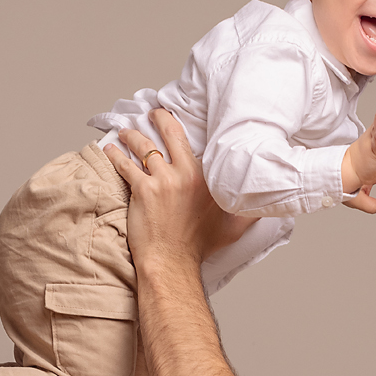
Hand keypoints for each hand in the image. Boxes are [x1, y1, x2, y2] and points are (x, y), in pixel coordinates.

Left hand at [103, 110, 251, 268]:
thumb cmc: (199, 246)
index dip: (185, 130)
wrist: (173, 262)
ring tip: (125, 132)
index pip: (196, 144)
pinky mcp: (143, 190)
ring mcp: (163, 180)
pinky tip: (110, 150)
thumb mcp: (234, 227)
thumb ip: (250, 212)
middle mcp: (186, 174)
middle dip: (159, 118)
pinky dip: (116, 156)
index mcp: (208, 178)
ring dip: (132, 136)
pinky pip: (125, 165)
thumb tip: (265, 205)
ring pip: (144, 146)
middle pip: (170, 133)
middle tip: (153, 113)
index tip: (178, 121)